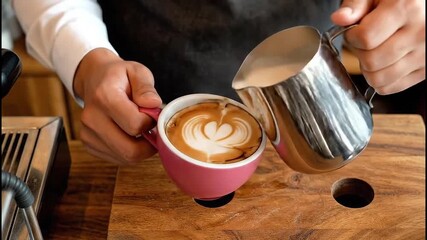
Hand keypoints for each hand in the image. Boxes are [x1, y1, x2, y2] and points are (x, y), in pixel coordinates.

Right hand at [74, 48, 161, 163]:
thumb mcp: (137, 71)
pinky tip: (130, 135)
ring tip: (141, 130)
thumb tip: (153, 104)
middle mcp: (92, 118)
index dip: (151, 123)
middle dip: (149, 144)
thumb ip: (146, 88)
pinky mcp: (89, 144)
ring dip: (140, 148)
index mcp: (104, 97)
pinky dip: (129, 152)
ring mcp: (87, 133)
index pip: (135, 125)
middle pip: (130, 150)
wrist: (94, 78)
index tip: (152, 114)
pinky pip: (118, 159)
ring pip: (125, 157)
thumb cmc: (119, 76)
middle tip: (153, 130)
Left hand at [331, 0, 424, 93]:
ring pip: (379, 79)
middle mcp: (421, 33)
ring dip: (368, 68)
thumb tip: (339, 18)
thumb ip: (356, 4)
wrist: (425, 5)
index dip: (351, 36)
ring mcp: (425, 54)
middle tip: (364, 41)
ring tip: (375, 51)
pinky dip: (381, 79)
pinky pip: (391, 87)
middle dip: (359, 53)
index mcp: (408, 8)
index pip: (365, 38)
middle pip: (371, 61)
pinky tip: (384, 63)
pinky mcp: (426, 70)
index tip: (354, 31)